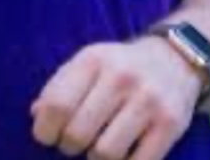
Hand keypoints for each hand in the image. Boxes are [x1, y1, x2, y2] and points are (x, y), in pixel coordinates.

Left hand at [31, 37, 202, 158]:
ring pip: (106, 152)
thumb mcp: (87, 62)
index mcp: (92, 60)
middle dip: (68, 146)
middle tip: (71, 144)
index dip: (45, 129)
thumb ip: (60, 86)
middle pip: (79, 132)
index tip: (45, 137)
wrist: (174, 60)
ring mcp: (148, 102)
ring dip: (94, 158)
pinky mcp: (171, 125)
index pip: (58, 103)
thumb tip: (36, 115)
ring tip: (94, 148)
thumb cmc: (119, 65)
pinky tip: (119, 155)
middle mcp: (120, 78)